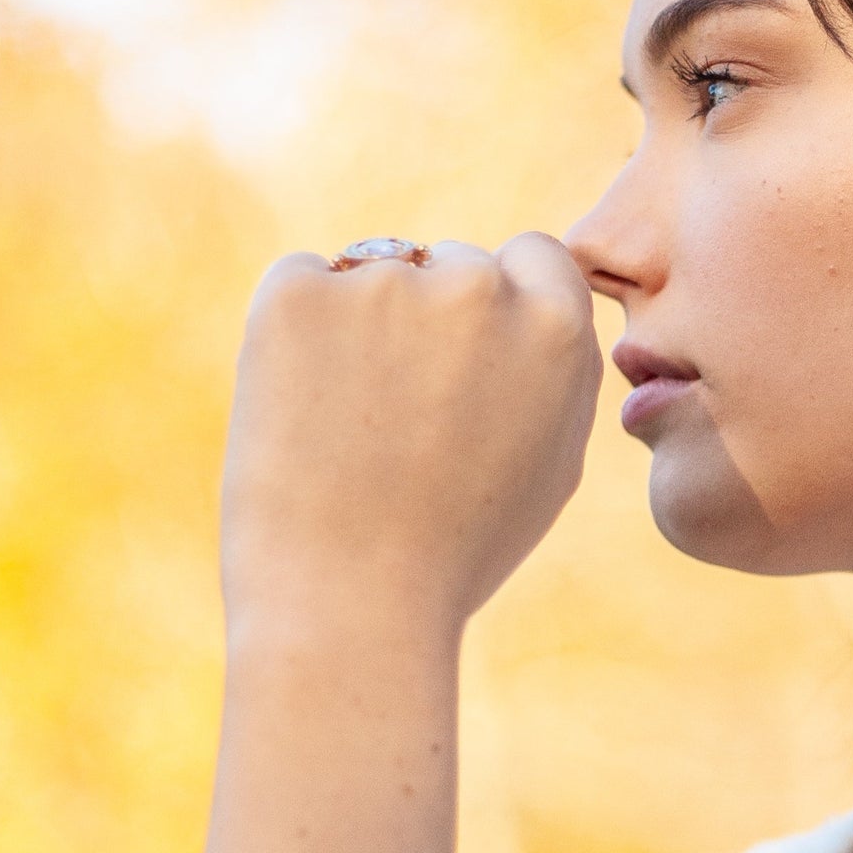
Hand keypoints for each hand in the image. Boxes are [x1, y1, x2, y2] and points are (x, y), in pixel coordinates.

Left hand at [221, 234, 602, 649]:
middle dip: (430, 319)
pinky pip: (301, 284)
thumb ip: (553, 372)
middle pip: (453, 265)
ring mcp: (387, 283)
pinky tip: (303, 412)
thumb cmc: (458, 549)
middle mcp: (479, 289)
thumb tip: (535, 308)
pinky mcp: (300, 293)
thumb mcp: (551, 465)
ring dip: (361, 327)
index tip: (470, 363)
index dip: (502, 306)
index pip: (534, 256)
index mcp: (557, 329)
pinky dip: (295, 334)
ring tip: (351, 430)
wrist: (352, 597)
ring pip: (374, 275)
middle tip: (403, 419)